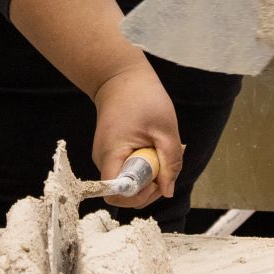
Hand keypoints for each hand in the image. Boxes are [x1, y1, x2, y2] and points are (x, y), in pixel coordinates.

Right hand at [90, 57, 181, 209]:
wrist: (121, 78)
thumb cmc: (142, 98)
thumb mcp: (166, 130)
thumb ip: (170, 162)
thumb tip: (168, 191)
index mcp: (112, 154)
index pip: (117, 193)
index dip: (139, 196)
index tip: (157, 181)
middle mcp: (104, 161)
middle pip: (124, 192)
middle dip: (148, 188)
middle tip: (166, 168)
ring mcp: (106, 158)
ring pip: (128, 182)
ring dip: (149, 176)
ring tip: (161, 153)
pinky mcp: (112, 154)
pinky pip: (128, 170)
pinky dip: (144, 167)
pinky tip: (154, 149)